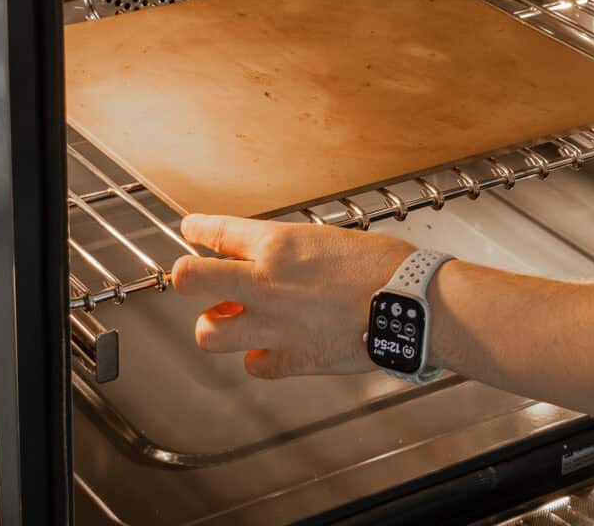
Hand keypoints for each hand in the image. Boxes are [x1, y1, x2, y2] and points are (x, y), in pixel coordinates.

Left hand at [171, 215, 413, 377]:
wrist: (411, 303)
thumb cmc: (382, 265)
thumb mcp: (329, 239)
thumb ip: (290, 251)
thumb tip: (267, 257)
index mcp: (278, 244)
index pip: (218, 232)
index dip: (197, 229)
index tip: (191, 229)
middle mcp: (265, 282)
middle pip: (190, 279)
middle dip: (182, 276)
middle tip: (186, 276)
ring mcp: (274, 324)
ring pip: (208, 333)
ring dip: (216, 324)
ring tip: (230, 319)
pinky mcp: (292, 359)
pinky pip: (254, 363)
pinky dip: (259, 356)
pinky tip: (271, 346)